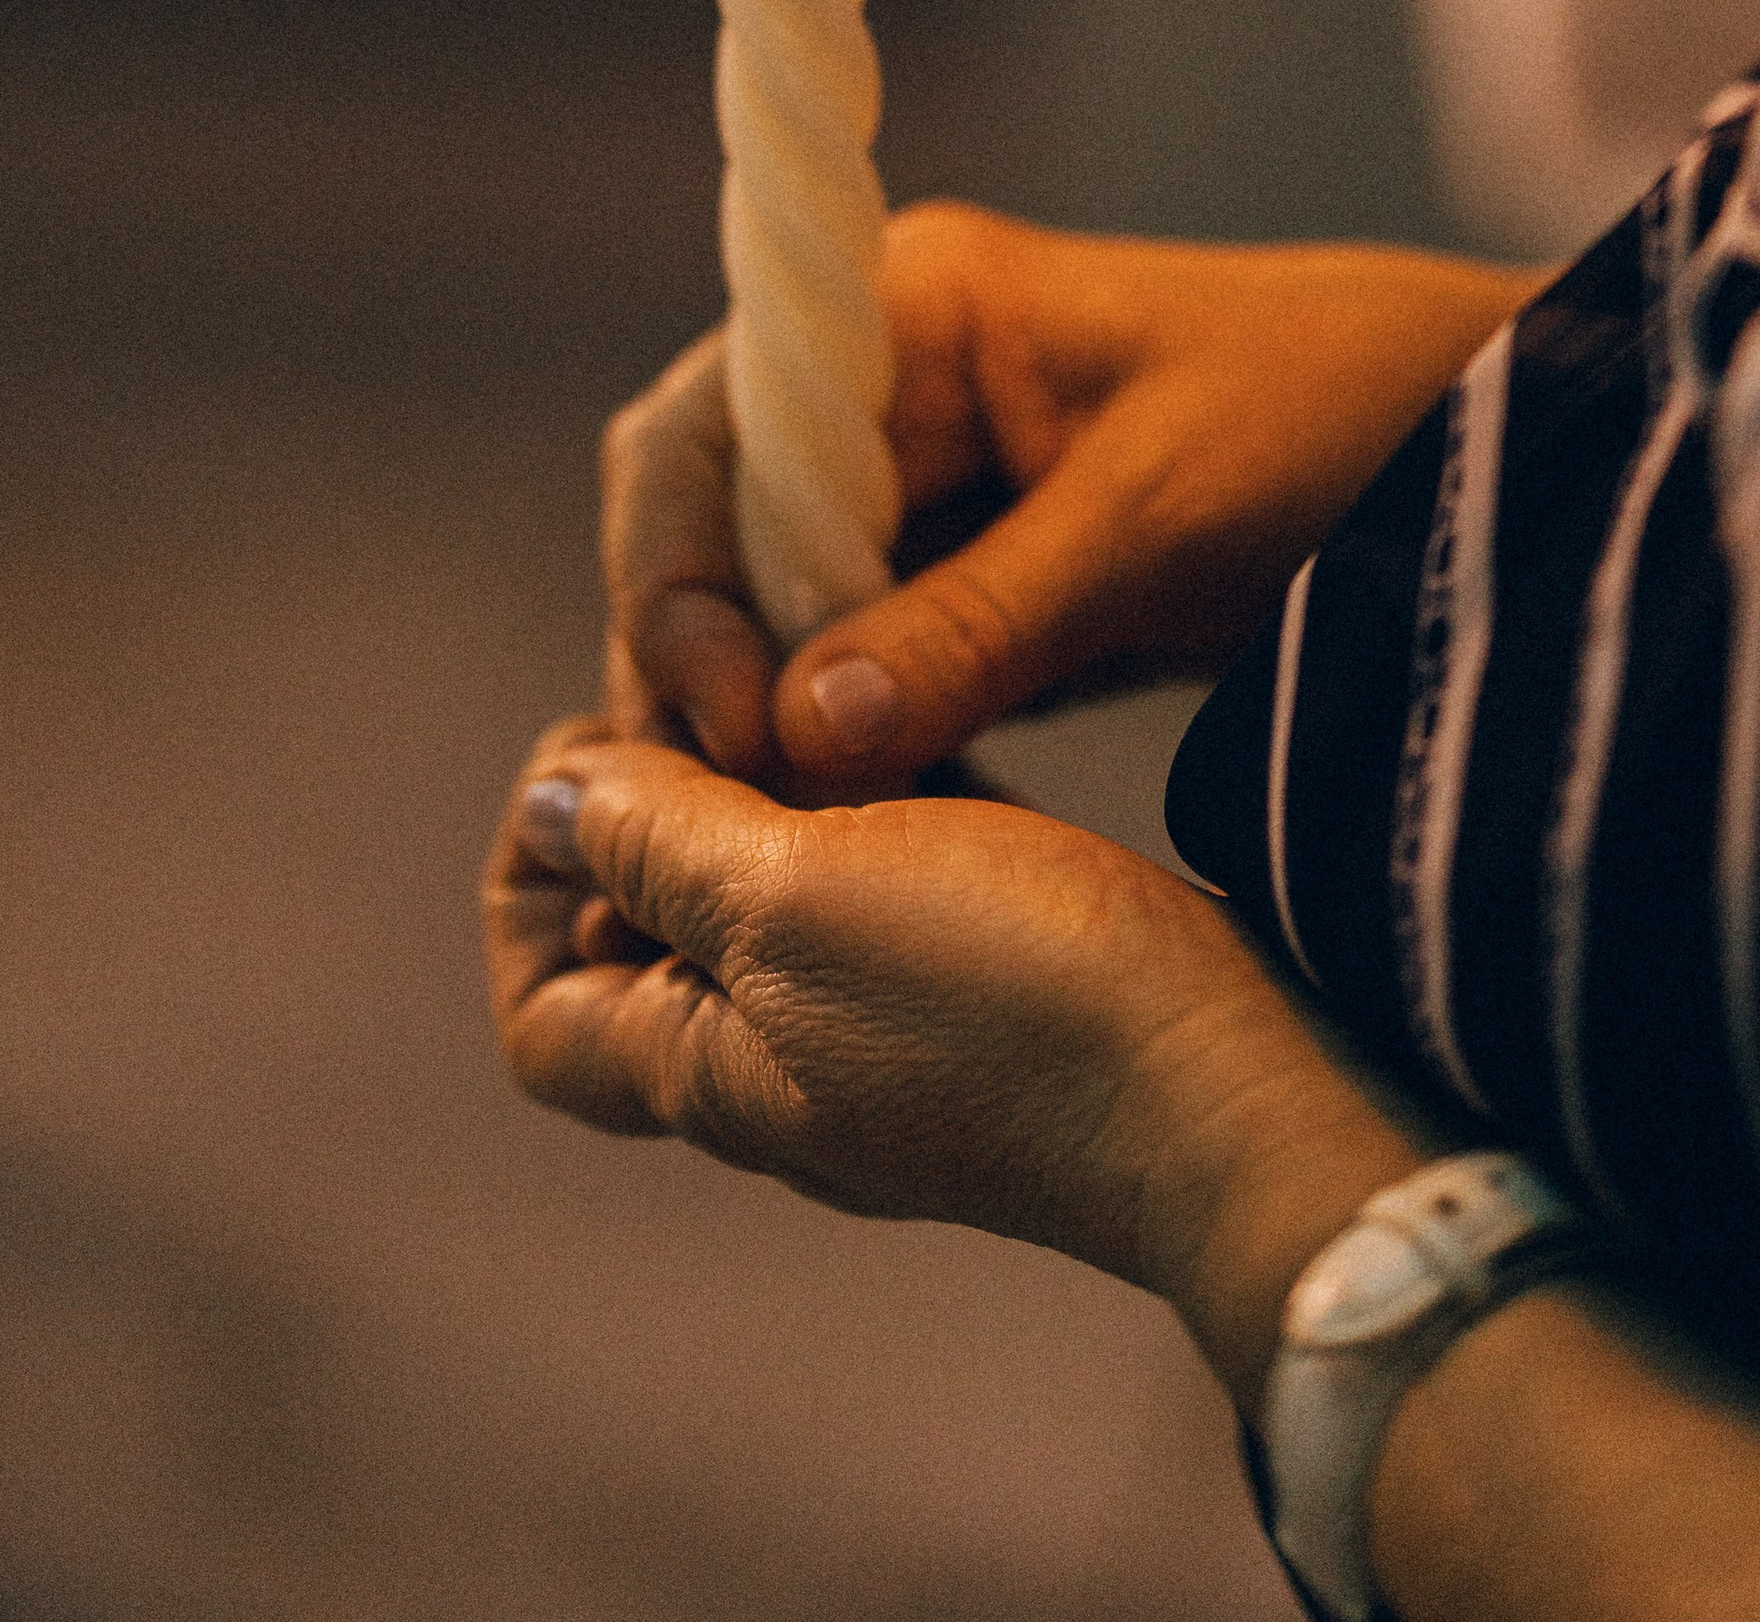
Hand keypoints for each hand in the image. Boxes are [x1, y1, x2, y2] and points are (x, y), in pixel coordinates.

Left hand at [486, 719, 1408, 1365]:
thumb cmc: (1006, 1000)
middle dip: (655, 803)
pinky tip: (914, 708)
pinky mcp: (994, 979)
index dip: (527, 889)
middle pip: (655, 937)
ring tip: (804, 677)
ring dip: (770, 781)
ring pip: (781, 892)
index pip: (544, 1015)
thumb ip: (661, 851)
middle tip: (714, 687)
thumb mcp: (795, 900)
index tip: (593, 767)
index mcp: (711, 1071)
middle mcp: (788, 1066)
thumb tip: (549, 809)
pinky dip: (877, 789)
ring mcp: (896, 1029)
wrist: (1232, 1083)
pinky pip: (894, 877)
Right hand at [602, 201, 1538, 797]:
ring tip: (783, 843)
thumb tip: (797, 730)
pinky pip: (869, 655)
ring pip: (782, 607)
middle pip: (720, 529)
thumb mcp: (1160, 523)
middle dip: (706, 667)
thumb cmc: (1343, 420)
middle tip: (729, 817)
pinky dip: (853, 737)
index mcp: (914, 306)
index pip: (710, 441)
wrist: (1503, 448)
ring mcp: (940, 474)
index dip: (682, 584)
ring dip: (771, 716)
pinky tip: (861, 823)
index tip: (728, 729)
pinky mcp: (990, 566)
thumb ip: (978, 621)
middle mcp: (896, 379)